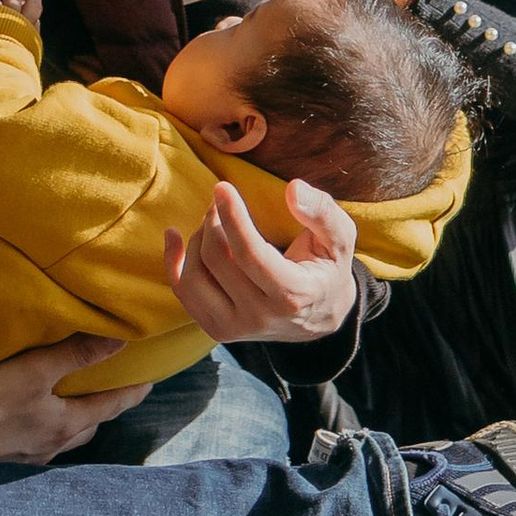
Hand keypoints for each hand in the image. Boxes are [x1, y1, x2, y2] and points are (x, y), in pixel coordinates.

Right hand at [0, 334, 148, 462]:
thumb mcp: (36, 369)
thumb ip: (77, 353)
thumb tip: (120, 338)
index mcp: (65, 424)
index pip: (109, 406)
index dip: (131, 393)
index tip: (150, 383)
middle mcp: (51, 446)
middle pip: (88, 428)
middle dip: (103, 411)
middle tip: (111, 393)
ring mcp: (27, 457)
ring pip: (62, 441)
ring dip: (74, 425)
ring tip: (72, 409)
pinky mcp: (2, 461)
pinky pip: (35, 448)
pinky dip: (44, 434)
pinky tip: (31, 427)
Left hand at [166, 179, 359, 347]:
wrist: (320, 316)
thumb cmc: (328, 268)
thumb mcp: (340, 238)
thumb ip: (322, 211)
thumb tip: (292, 188)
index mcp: (292, 295)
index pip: (250, 255)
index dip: (233, 217)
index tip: (222, 186)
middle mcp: (260, 317)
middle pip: (216, 260)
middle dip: (214, 221)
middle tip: (221, 201)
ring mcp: (234, 328)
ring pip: (194, 278)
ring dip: (197, 239)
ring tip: (213, 221)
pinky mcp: (217, 329)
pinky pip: (183, 293)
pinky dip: (174, 261)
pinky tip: (174, 235)